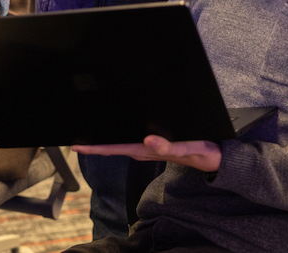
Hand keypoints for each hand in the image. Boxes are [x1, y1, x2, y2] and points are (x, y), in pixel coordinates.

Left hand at [73, 135, 221, 172]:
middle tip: (73, 136)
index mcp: (146, 149)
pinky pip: (131, 139)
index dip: (93, 147)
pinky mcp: (154, 143)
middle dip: (93, 141)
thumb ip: (168, 147)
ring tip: (88, 130)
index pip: (114, 147)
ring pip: (120, 142)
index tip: (75, 145)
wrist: (214, 157)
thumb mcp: (187, 148)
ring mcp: (147, 147)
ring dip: (105, 138)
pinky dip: (119, 135)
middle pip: (112, 145)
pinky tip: (114, 129)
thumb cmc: (200, 152)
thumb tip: (148, 140)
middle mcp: (143, 148)